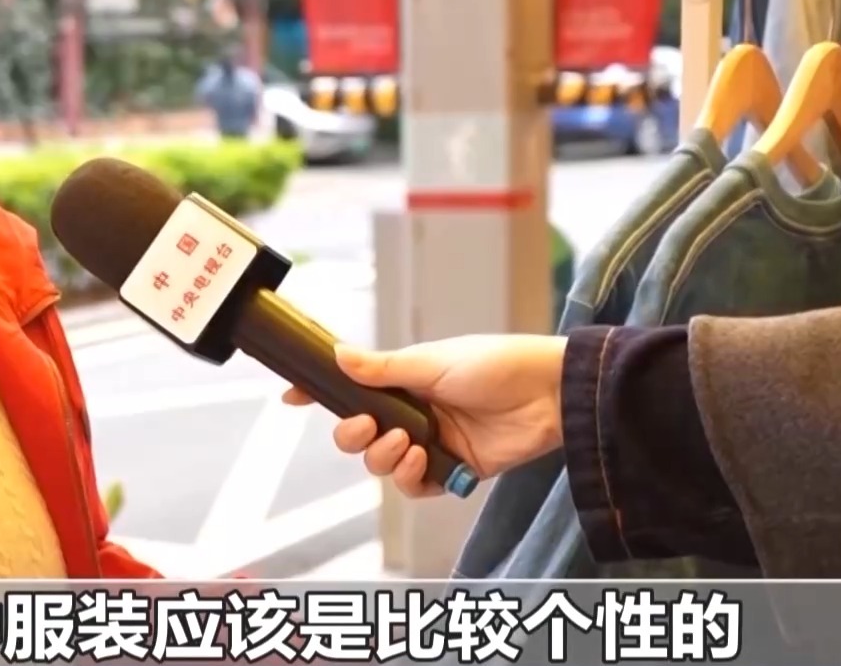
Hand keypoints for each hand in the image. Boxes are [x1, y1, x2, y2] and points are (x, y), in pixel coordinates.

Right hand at [282, 335, 567, 497]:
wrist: (549, 394)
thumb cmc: (497, 365)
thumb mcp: (432, 361)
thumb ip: (382, 367)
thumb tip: (336, 353)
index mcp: (404, 382)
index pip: (352, 390)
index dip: (320, 394)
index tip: (290, 397)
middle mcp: (412, 413)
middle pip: (359, 436)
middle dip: (352, 435)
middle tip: (367, 426)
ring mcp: (432, 443)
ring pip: (383, 465)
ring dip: (385, 457)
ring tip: (408, 442)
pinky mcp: (455, 470)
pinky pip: (416, 487)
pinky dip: (411, 478)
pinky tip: (423, 460)